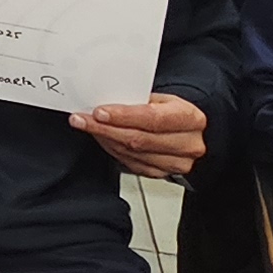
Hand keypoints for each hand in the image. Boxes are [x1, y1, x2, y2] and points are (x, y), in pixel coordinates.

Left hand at [78, 92, 205, 179]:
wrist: (189, 131)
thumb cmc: (173, 111)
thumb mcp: (163, 99)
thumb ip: (139, 101)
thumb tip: (106, 100)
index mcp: (190, 119)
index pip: (153, 118)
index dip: (123, 116)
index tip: (99, 112)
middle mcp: (187, 144)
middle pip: (139, 139)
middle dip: (105, 129)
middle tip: (82, 120)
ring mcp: (176, 163)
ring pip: (132, 153)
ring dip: (105, 139)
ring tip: (88, 126)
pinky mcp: (162, 174)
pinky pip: (130, 164)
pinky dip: (112, 150)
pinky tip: (102, 139)